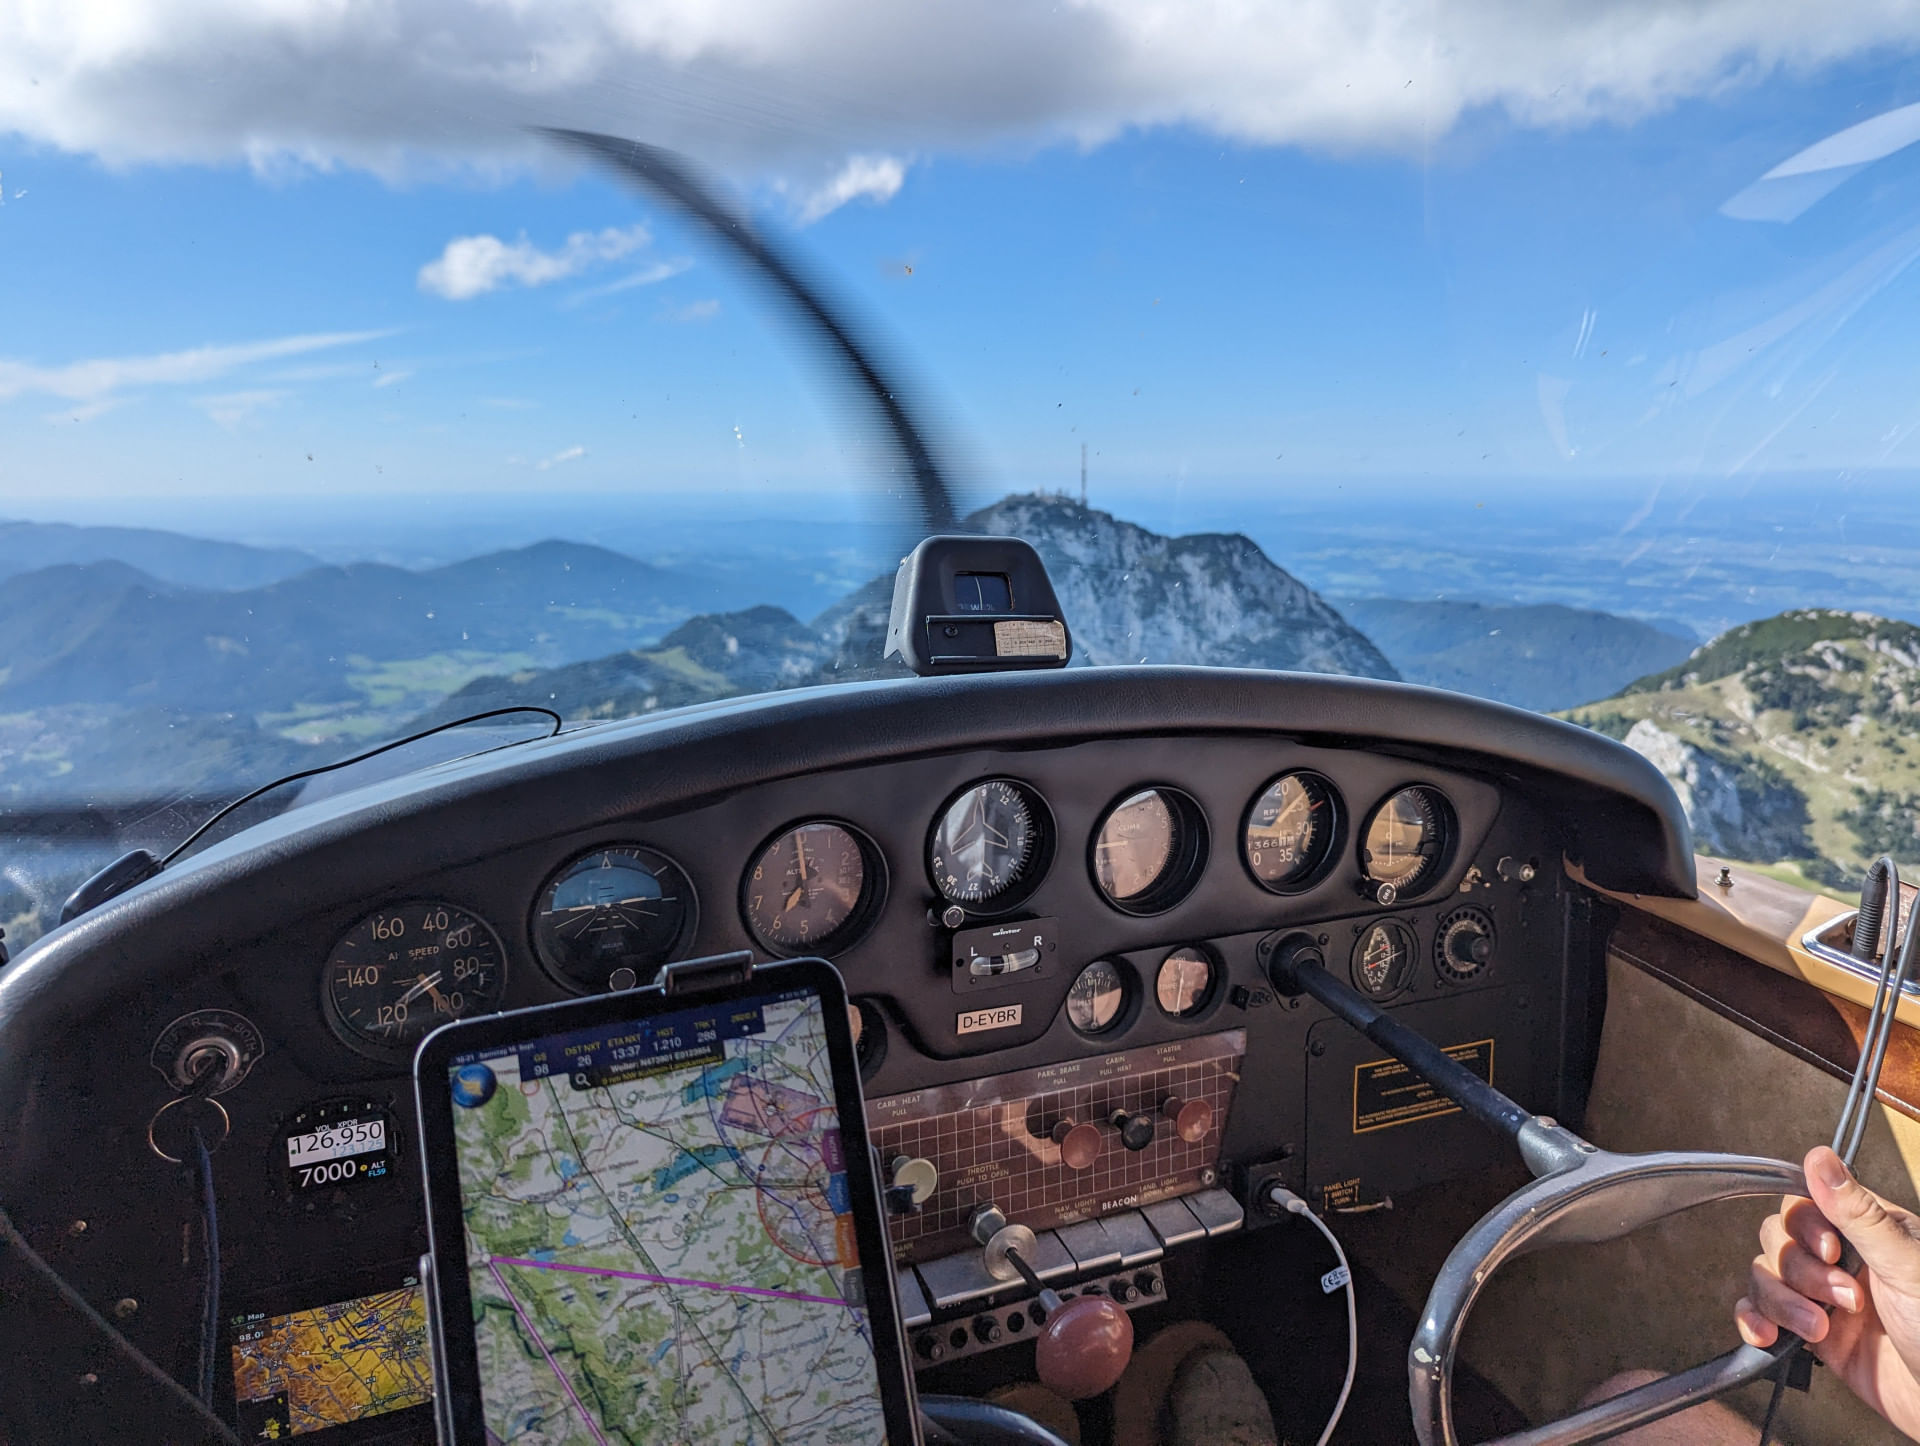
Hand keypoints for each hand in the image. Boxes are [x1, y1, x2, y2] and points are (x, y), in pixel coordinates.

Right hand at [1735, 1145, 1919, 1435]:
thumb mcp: (1906, 1267)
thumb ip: (1858, 1213)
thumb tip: (1819, 1156)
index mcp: (1867, 1232)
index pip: (1805, 1203)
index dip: (1804, 1226)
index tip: (1830, 1251)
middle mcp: (1841, 1260)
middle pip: (1777, 1239)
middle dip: (1800, 1272)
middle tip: (1843, 1299)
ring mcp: (1822, 1297)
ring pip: (1765, 1275)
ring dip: (1782, 1302)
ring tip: (1819, 1329)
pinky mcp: (1809, 1334)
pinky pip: (1760, 1314)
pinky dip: (1754, 1321)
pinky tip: (1767, 1335)